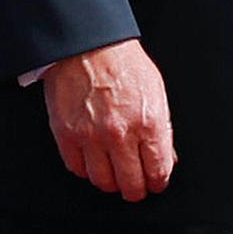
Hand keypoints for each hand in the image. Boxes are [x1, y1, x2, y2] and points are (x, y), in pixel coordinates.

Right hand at [40, 38, 175, 201]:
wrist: (86, 43)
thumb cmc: (121, 61)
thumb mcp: (155, 91)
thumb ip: (162, 128)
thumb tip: (166, 157)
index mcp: (148, 122)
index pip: (158, 173)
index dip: (157, 183)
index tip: (154, 183)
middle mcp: (120, 133)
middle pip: (131, 185)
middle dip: (135, 189)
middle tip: (134, 185)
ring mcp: (91, 135)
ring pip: (102, 182)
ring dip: (109, 181)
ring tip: (111, 172)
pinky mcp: (66, 133)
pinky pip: (76, 167)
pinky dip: (85, 168)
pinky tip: (91, 158)